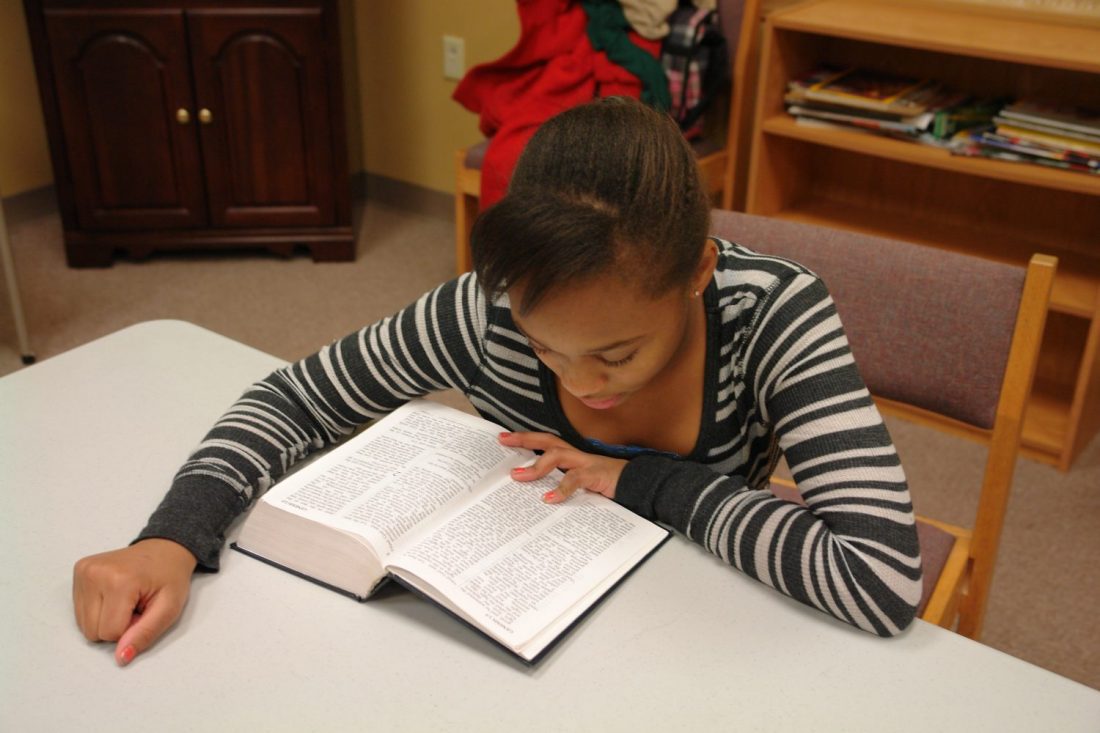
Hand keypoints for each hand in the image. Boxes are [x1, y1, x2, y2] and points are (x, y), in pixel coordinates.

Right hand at [72, 538, 196, 665]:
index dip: (130, 628)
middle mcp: (94, 573)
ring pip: (84, 625)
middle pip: (93, 631)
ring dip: (106, 619)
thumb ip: (145, 634)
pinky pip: (80, 611)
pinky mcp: (78, 570)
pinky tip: (114, 594)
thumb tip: (121, 658)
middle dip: (117, 626)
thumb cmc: (169, 577)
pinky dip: (98, 609)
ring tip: (126, 599)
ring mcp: (83, 570)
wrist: (164, 549)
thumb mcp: (169, 608)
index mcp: (119, 580)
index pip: (110, 633)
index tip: (144, 610)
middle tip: (135, 605)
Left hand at [499, 431, 626, 502]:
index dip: (526, 439)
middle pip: (548, 440)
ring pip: (558, 455)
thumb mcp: (583, 486)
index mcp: (574, 457)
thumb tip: (540, 497)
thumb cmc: (609, 486)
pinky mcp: (595, 475)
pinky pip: (575, 479)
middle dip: (525, 439)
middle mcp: (578, 455)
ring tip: (518, 476)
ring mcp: (586, 463)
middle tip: (503, 441)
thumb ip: (564, 486)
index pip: (546, 443)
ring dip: (536, 465)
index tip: (504, 438)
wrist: (639, 486)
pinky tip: (549, 499)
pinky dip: (561, 489)